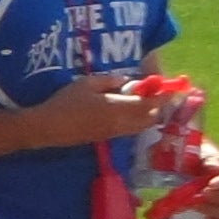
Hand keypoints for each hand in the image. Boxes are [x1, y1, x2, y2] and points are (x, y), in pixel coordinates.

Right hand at [33, 74, 157, 153]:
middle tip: (153, 94)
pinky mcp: (106, 138)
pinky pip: (129, 130)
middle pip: (150, 118)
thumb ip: (110, 80)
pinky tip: (125, 111)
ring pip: (141, 126)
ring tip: (140, 101)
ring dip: (146, 115)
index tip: (169, 89)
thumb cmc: (66, 102)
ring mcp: (114, 133)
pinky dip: (135, 122)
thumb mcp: (87, 84)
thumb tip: (125, 80)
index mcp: (118, 108)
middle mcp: (121, 123)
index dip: (162, 97)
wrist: (48, 127)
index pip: (150, 104)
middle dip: (157, 108)